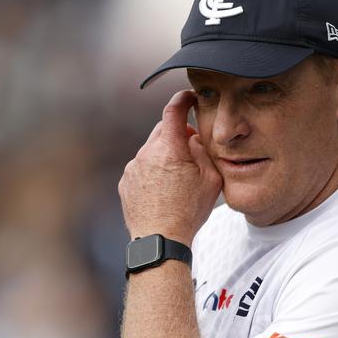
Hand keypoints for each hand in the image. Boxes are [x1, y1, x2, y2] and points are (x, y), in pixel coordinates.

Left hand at [118, 90, 222, 245]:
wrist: (160, 240)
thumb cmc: (189, 211)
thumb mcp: (211, 180)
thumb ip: (203, 151)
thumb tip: (193, 138)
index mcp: (170, 148)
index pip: (174, 110)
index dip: (183, 99)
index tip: (189, 97)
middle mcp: (147, 153)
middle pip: (163, 129)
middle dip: (178, 134)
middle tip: (192, 150)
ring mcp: (133, 167)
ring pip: (152, 149)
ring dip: (165, 154)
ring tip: (178, 178)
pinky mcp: (126, 181)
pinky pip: (142, 166)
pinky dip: (153, 170)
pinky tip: (164, 189)